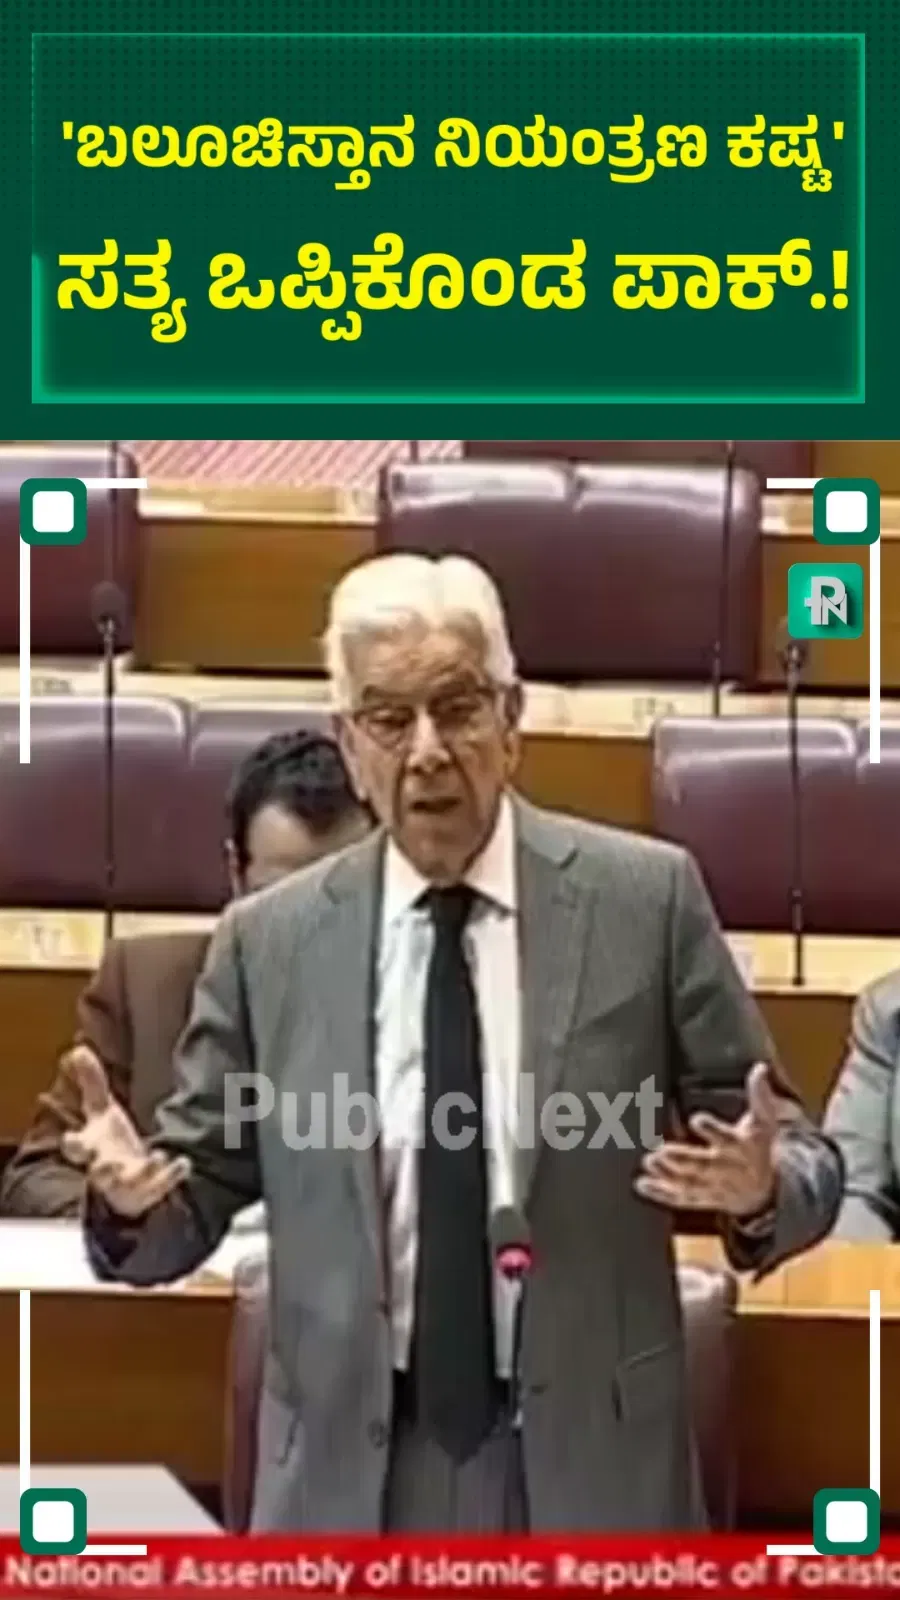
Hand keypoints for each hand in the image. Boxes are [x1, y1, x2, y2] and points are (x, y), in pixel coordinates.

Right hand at [60, 1044, 189, 1218]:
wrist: (125, 1184)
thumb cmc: (108, 1143)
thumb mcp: (100, 1111)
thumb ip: (92, 1083)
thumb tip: (78, 1049)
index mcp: (91, 1149)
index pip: (75, 1149)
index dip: (72, 1145)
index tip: (71, 1139)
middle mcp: (106, 1169)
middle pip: (99, 1173)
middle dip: (102, 1169)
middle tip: (106, 1164)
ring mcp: (128, 1183)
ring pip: (131, 1183)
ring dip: (143, 1171)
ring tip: (156, 1158)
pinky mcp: (150, 1191)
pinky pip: (162, 1185)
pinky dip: (172, 1175)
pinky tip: (184, 1163)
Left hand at [634, 1062, 777, 1219]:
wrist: (763, 1192)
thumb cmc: (757, 1148)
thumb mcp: (763, 1121)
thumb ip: (760, 1096)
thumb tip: (760, 1068)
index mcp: (740, 1147)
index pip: (726, 1137)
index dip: (712, 1129)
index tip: (696, 1119)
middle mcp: (725, 1169)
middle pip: (703, 1165)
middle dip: (682, 1159)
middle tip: (660, 1152)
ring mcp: (712, 1187)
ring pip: (689, 1183)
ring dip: (668, 1175)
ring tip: (649, 1162)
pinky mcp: (700, 1198)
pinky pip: (680, 1198)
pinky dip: (661, 1193)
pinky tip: (642, 1184)